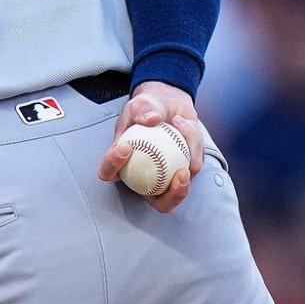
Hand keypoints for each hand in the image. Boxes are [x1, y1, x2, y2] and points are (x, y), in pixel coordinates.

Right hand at [97, 81, 205, 212]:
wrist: (168, 104)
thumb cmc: (147, 107)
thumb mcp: (140, 103)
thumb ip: (142, 109)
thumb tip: (152, 119)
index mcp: (121, 164)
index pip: (109, 172)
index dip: (113, 166)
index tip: (125, 147)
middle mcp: (144, 178)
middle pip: (155, 200)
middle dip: (170, 196)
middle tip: (180, 174)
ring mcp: (167, 179)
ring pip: (180, 189)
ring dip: (189, 170)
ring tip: (189, 154)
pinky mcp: (186, 171)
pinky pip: (195, 164)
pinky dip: (195, 146)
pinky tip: (186, 124)